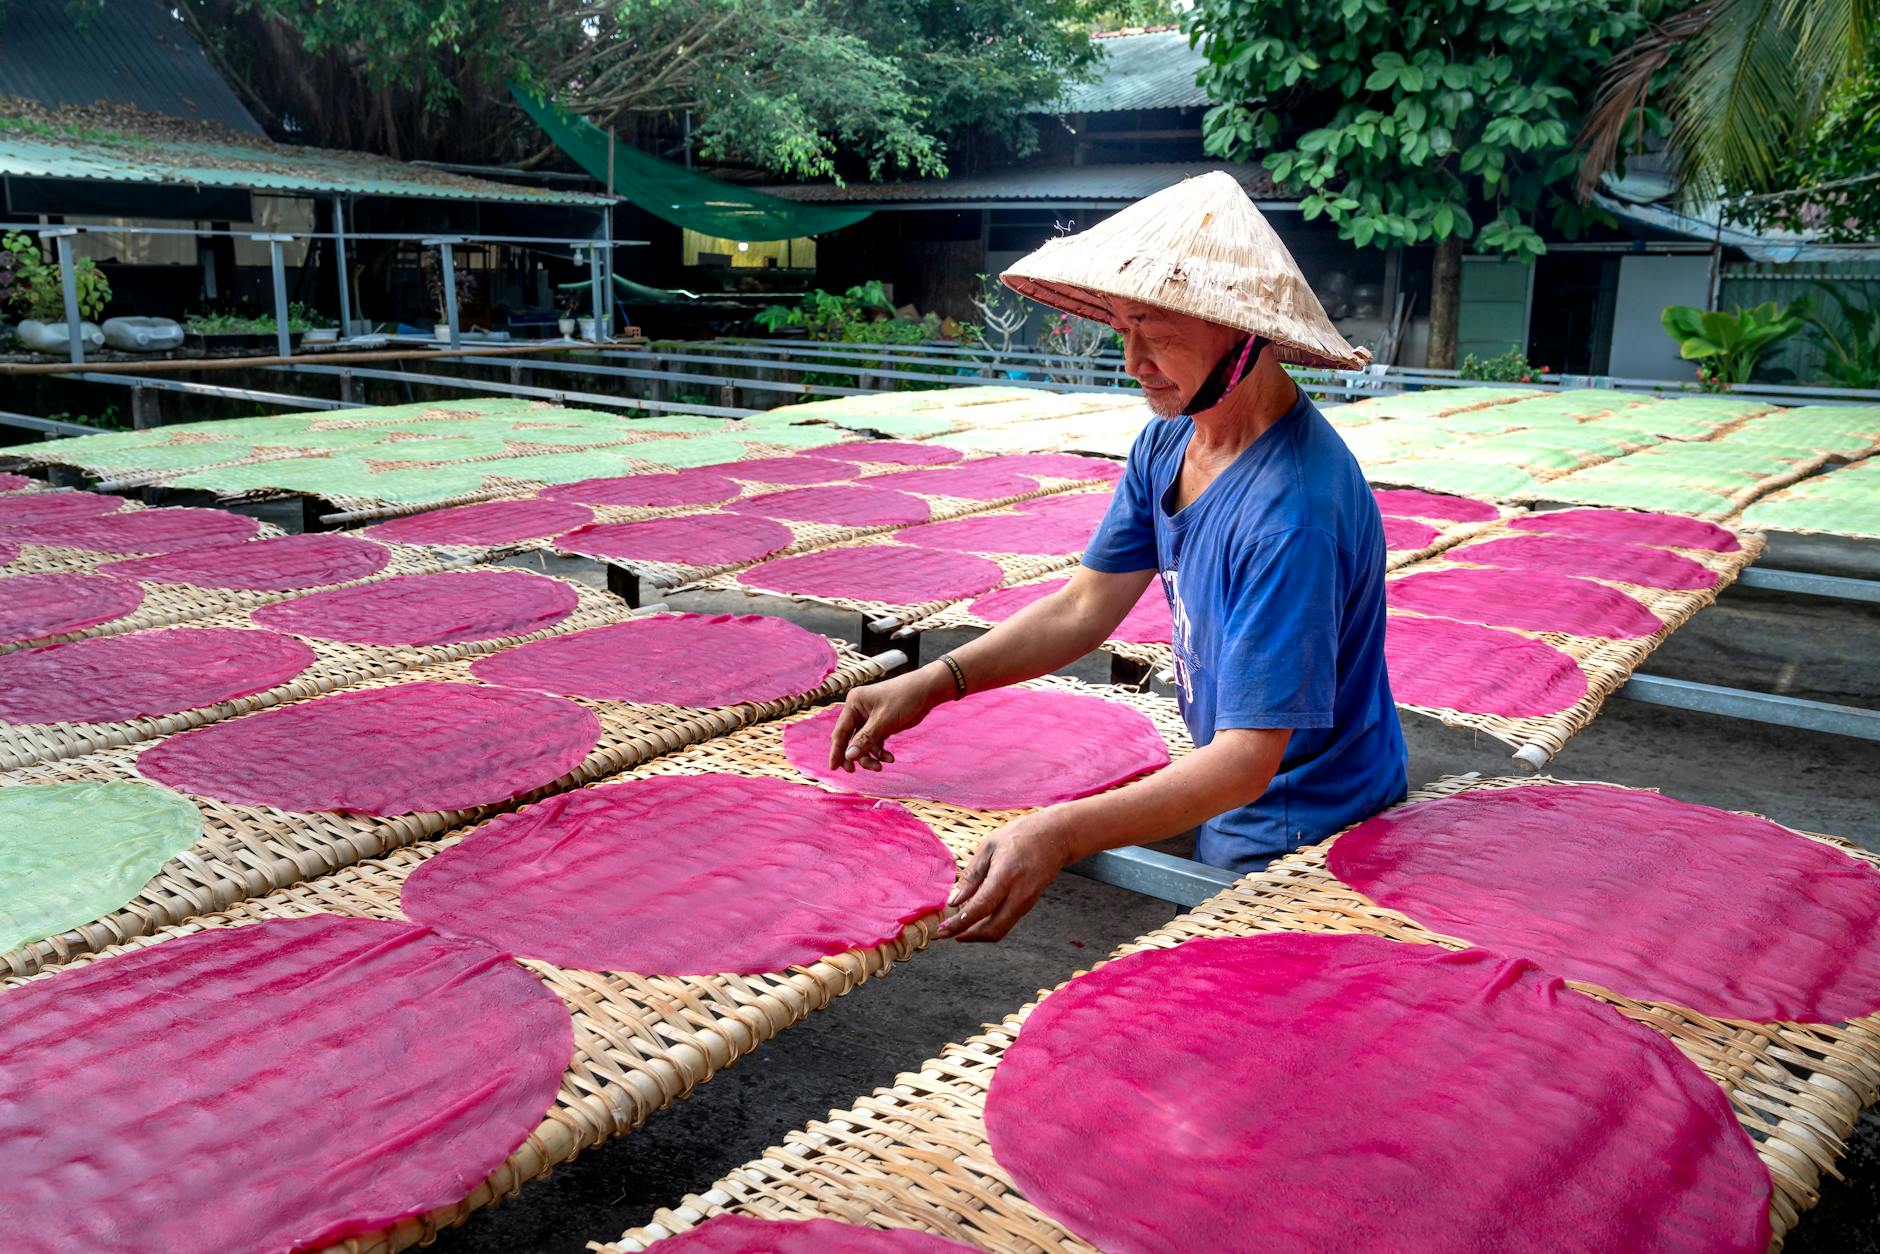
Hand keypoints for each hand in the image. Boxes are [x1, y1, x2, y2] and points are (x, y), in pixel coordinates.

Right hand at [826, 665, 948, 772]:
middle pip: (849, 740)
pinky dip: (880, 752)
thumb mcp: (884, 720)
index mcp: (853, 704)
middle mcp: (858, 711)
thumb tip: (849, 756)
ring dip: (870, 757)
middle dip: (855, 756)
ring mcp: (869, 719)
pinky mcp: (881, 725)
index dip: (836, 751)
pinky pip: (875, 743)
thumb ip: (865, 739)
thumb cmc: (904, 698)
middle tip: (855, 771)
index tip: (833, 768)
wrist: (927, 691)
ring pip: (863, 745)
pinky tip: (890, 758)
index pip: (840, 731)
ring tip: (882, 765)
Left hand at [939, 808, 1075, 941]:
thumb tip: (954, 900)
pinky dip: (987, 926)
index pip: (980, 908)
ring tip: (956, 929)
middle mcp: (1019, 895)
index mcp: (1006, 876)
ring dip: (976, 934)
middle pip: (992, 930)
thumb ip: (971, 875)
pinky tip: (973, 920)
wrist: (1056, 837)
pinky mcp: (1028, 905)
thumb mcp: (989, 847)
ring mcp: (1026, 903)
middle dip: (967, 936)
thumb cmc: (1020, 836)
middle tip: (945, 934)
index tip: (942, 929)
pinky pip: (1005, 923)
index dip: (960, 922)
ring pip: (999, 930)